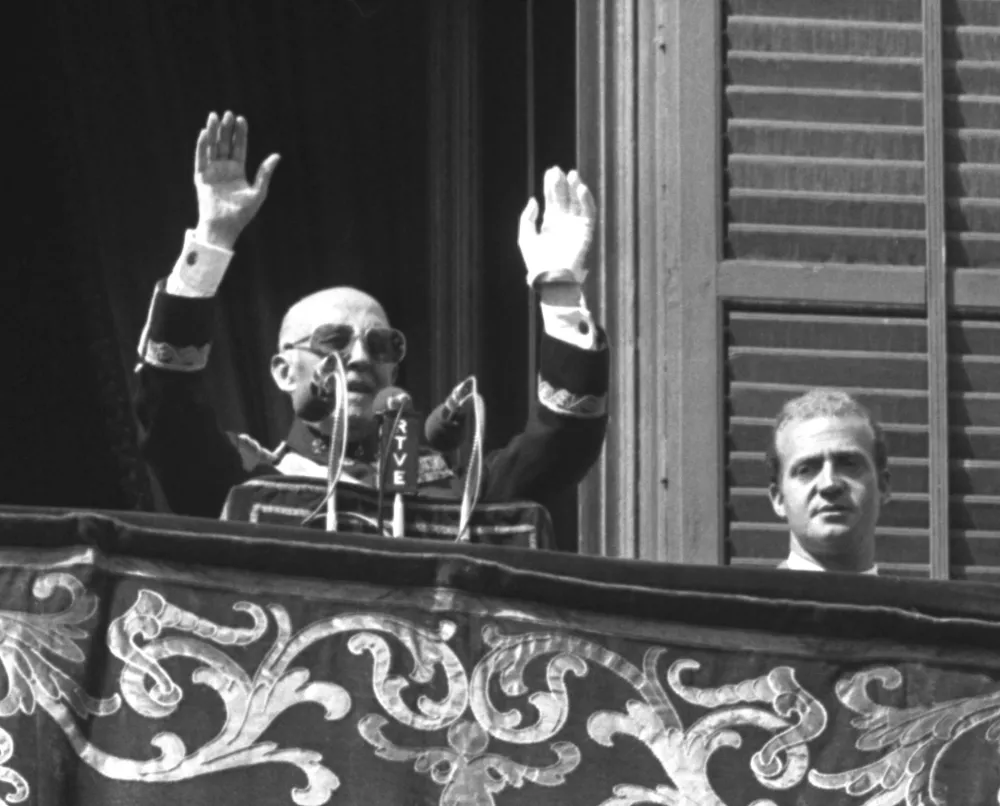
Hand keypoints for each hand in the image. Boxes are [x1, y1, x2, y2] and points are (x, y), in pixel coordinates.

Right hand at [193, 111, 280, 249]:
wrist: (225, 226)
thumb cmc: (242, 213)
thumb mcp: (258, 191)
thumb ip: (265, 173)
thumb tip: (277, 155)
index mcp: (238, 171)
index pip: (239, 148)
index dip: (240, 134)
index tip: (241, 119)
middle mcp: (224, 169)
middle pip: (225, 144)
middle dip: (226, 129)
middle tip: (228, 113)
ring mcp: (212, 172)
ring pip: (212, 147)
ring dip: (213, 132)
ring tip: (215, 116)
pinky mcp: (200, 177)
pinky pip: (200, 158)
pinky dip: (201, 146)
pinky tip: (204, 133)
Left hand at [518, 166, 595, 287]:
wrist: (552, 278)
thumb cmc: (537, 261)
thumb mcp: (526, 237)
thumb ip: (527, 218)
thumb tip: (534, 200)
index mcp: (550, 224)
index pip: (552, 200)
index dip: (551, 186)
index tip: (550, 172)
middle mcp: (564, 222)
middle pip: (564, 198)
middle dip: (561, 184)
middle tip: (557, 170)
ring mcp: (575, 226)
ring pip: (577, 202)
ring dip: (575, 188)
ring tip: (571, 174)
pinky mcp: (586, 231)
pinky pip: (588, 212)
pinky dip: (586, 200)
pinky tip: (579, 189)